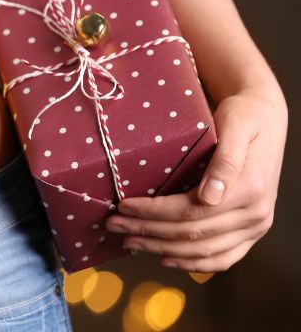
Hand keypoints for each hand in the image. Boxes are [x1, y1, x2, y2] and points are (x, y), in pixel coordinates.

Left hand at [104, 85, 286, 271]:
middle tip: (114, 225)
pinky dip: (193, 264)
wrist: (266, 118)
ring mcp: (256, 226)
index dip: (153, 212)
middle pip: (192, 234)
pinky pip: (223, 258)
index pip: (191, 211)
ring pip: (204, 252)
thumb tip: (210, 196)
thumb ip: (225, 159)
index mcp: (249, 189)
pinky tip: (166, 258)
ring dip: (162, 250)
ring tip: (130, 242)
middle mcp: (256, 214)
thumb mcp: (235, 124)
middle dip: (148, 232)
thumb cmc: (244, 116)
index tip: (122, 206)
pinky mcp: (252, 232)